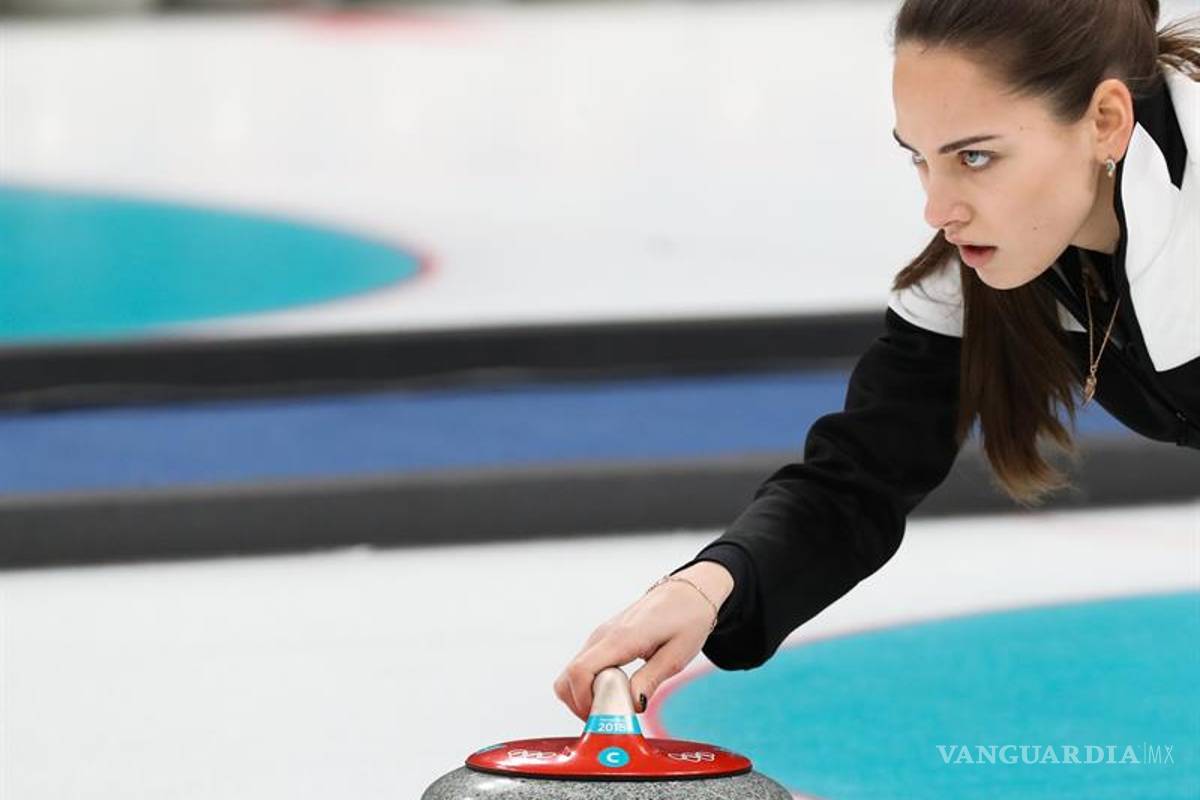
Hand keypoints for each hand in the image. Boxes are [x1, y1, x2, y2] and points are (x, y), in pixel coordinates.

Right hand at [552, 562, 733, 720]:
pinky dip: (590, 686)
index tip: (606, 717)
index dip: (584, 702)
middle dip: (582, 705)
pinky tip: (615, 691)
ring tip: (616, 705)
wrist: (686, 593)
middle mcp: (603, 636)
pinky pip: (583, 668)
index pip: (580, 672)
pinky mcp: (602, 640)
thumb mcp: (677, 655)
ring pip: (571, 674)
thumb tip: (633, 705)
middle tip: (611, 717)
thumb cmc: (686, 619)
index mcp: (621, 638)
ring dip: (585, 697)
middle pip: (568, 677)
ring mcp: (599, 637)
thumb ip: (650, 680)